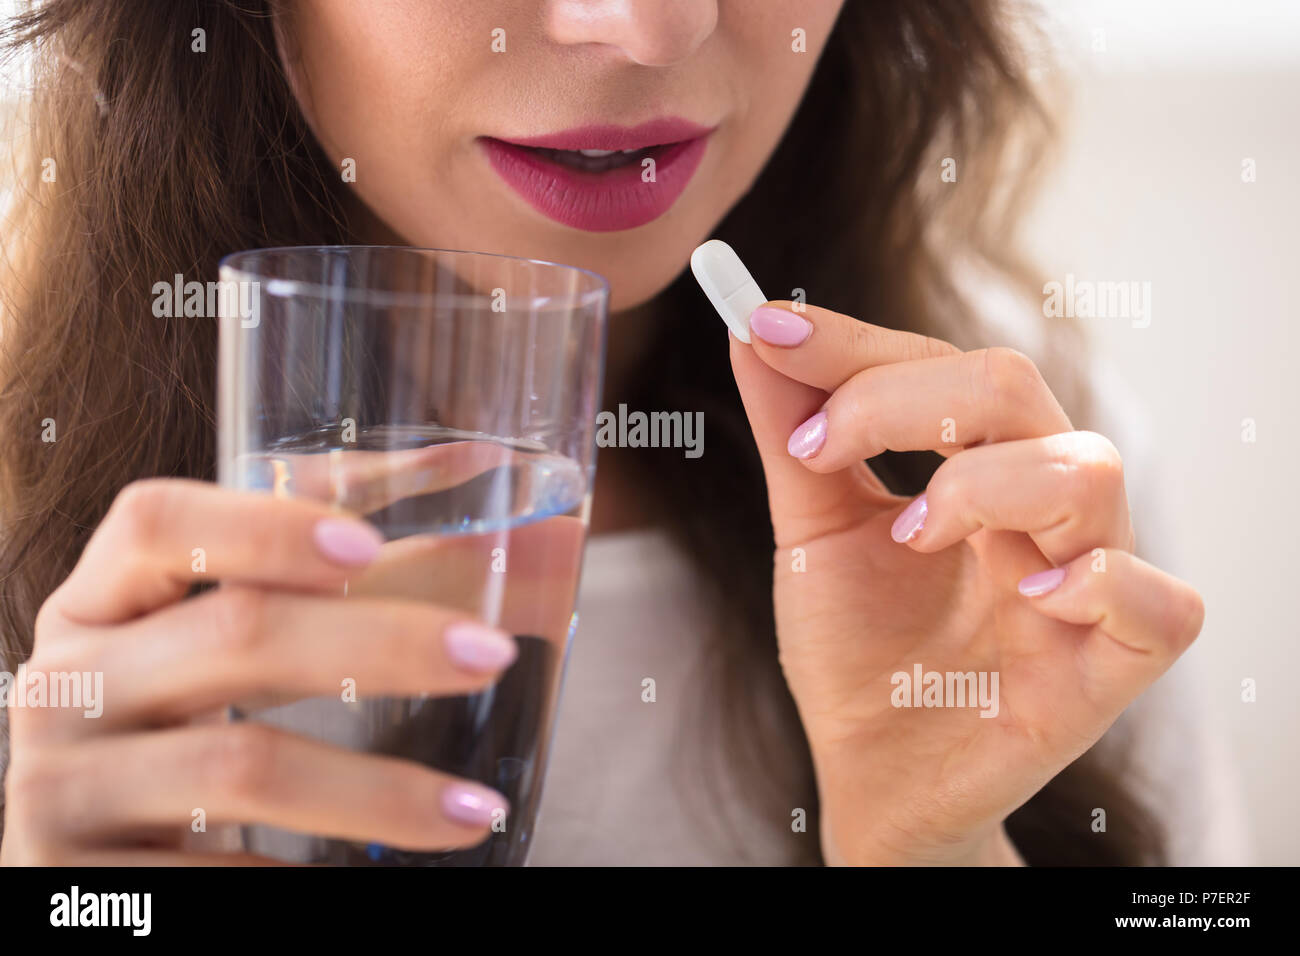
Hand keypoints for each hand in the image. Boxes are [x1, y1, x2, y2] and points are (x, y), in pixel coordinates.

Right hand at [1, 477, 524, 864]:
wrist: (97, 871)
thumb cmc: (184, 730)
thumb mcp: (231, 650)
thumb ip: (359, 575)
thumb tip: (529, 518)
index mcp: (98, 602)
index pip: (156, 524)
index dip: (263, 523)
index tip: (369, 545)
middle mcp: (65, 685)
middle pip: (232, 633)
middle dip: (381, 639)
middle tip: (490, 654)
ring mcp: (60, 790)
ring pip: (242, 765)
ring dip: (379, 791)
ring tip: (475, 809)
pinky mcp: (76, 890)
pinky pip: (217, 879)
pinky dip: (310, 876)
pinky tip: (384, 879)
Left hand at [731, 303, 1204, 865]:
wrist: (871, 775)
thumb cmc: (856, 653)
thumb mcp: (811, 535)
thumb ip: (793, 439)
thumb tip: (753, 334)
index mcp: (978, 467)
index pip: (941, 367)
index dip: (857, 345)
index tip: (768, 329)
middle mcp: (1040, 509)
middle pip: (1015, 389)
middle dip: (905, 398)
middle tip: (821, 447)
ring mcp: (1083, 583)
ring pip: (1087, 472)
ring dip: (984, 483)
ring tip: (912, 534)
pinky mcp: (1110, 667)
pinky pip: (1157, 602)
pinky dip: (1096, 581)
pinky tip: (1028, 596)